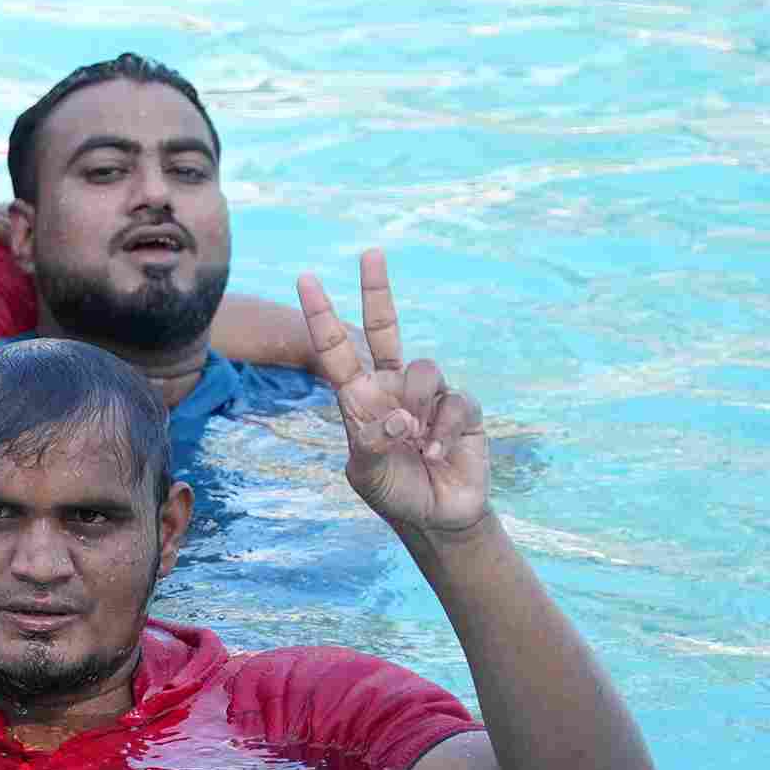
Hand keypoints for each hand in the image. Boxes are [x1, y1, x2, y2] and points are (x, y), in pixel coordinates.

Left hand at [298, 250, 488, 541]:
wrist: (436, 516)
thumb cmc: (394, 490)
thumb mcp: (366, 472)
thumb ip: (371, 442)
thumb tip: (396, 415)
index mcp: (359, 398)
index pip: (336, 350)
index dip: (323, 315)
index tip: (307, 279)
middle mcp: (392, 387)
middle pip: (384, 329)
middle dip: (377, 291)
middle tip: (369, 253)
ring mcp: (428, 395)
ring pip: (424, 369)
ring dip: (418, 406)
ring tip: (415, 443)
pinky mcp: (462, 408)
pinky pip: (455, 401)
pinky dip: (443, 431)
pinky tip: (436, 454)